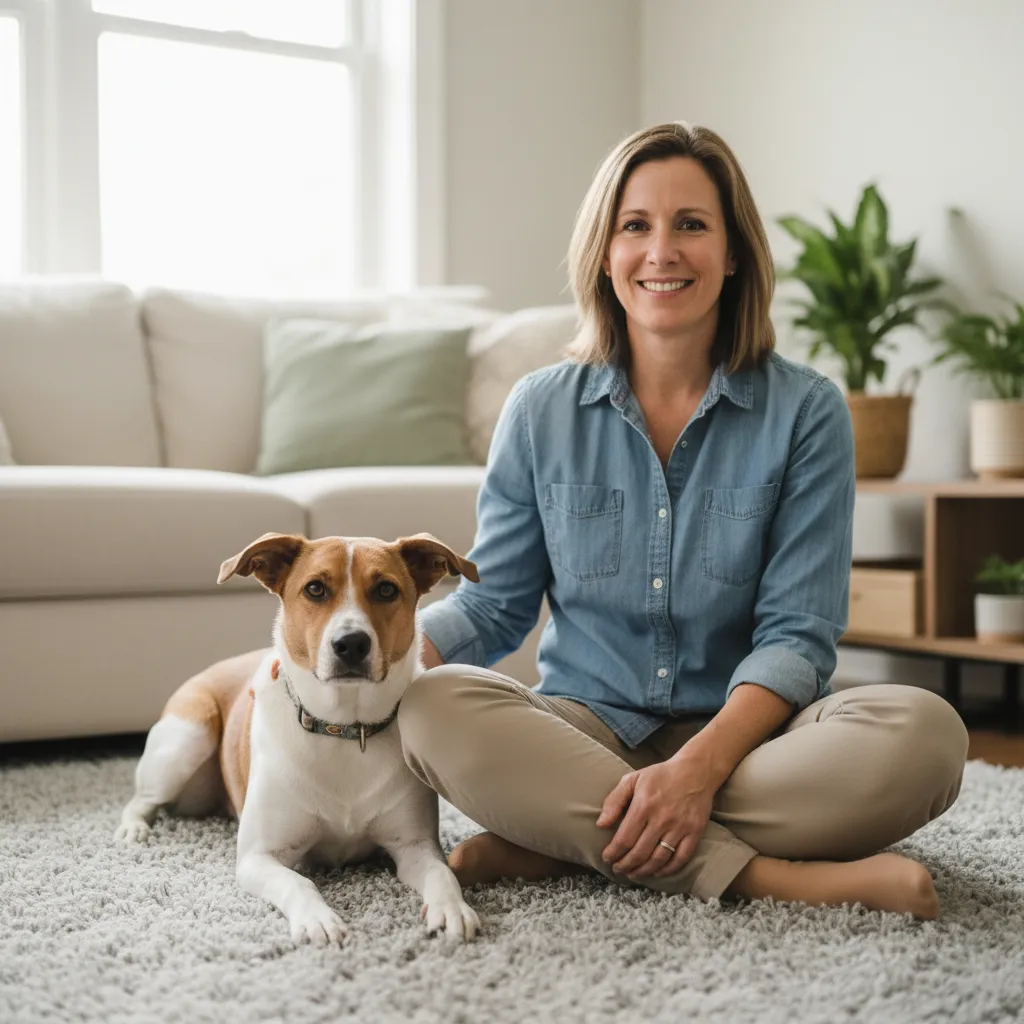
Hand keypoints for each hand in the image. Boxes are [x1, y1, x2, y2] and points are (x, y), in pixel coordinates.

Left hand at [596, 751, 716, 880]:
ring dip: (644, 871)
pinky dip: (668, 870)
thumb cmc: (660, 775)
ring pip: (659, 859)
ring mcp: (680, 827)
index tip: (606, 858)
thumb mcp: (632, 779)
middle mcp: (662, 818)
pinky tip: (657, 872)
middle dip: (625, 865)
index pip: (625, 838)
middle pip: (640, 853)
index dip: (613, 853)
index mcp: (644, 805)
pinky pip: (681, 858)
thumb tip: (600, 824)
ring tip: (633, 873)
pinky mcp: (695, 832)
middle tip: (618, 869)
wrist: (695, 770)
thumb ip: (614, 800)